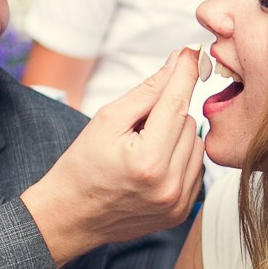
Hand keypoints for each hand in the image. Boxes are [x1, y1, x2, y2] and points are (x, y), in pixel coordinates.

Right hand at [23, 48, 205, 266]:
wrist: (70, 217)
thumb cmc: (82, 165)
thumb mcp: (107, 120)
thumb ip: (147, 90)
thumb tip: (178, 62)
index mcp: (148, 161)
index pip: (176, 104)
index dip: (184, 74)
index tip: (192, 51)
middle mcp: (168, 184)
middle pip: (189, 122)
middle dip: (168, 113)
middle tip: (137, 124)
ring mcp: (177, 202)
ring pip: (197, 143)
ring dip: (176, 135)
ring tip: (143, 146)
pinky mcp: (181, 212)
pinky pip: (195, 168)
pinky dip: (180, 157)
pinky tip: (153, 164)